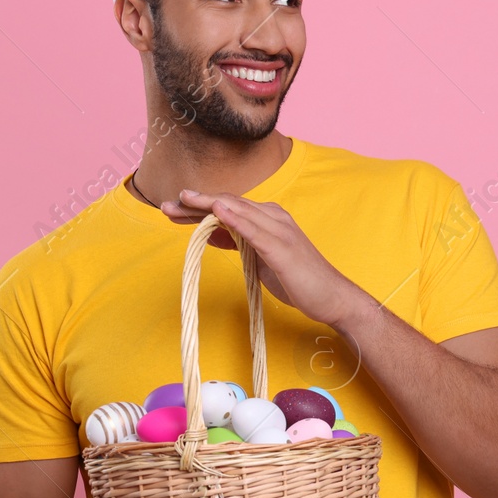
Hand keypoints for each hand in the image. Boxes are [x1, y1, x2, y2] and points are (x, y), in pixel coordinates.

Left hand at [160, 190, 374, 329]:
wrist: (331, 297)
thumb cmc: (297, 279)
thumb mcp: (259, 259)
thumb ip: (238, 241)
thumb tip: (209, 231)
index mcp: (268, 219)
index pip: (228, 207)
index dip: (199, 206)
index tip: (173, 210)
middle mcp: (274, 218)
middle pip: (229, 204)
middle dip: (196, 203)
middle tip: (167, 206)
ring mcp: (280, 231)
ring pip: (239, 211)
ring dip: (209, 205)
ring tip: (184, 201)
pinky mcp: (283, 248)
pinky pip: (255, 230)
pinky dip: (236, 219)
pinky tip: (218, 212)